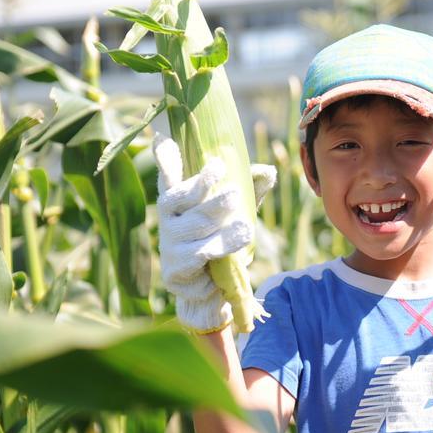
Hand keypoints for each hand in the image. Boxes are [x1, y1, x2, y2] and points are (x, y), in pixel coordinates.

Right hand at [153, 135, 274, 333]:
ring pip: (192, 232)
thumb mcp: (236, 214)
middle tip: (234, 193)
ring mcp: (168, 248)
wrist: (212, 293)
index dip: (165, 160)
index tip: (165, 139)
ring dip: (219, 228)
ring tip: (246, 227)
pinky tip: (237, 249)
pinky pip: (197, 259)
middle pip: (179, 201)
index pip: (167, 178)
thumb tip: (268, 171)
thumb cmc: (220, 242)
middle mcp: (168, 223)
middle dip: (206, 195)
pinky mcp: (175, 273)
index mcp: (178, 203)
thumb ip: (249, 191)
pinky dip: (219, 252)